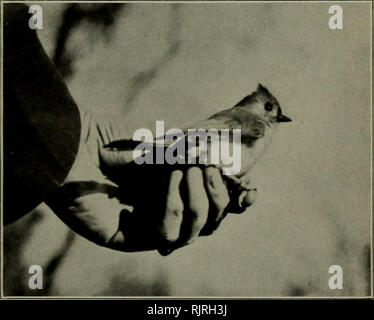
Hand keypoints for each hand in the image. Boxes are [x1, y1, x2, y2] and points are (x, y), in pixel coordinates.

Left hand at [46, 108, 256, 252]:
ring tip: (183, 169)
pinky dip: (173, 205)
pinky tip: (167, 180)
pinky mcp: (132, 237)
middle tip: (202, 166)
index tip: (249, 190)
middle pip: (213, 219)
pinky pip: (167, 234)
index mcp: (180, 187)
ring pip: (195, 231)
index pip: (218, 202)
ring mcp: (152, 223)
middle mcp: (170, 207)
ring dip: (198, 200)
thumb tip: (233, 156)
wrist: (77, 146)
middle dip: (217, 194)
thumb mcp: (165, 141)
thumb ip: (198, 150)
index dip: (238, 198)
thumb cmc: (118, 138)